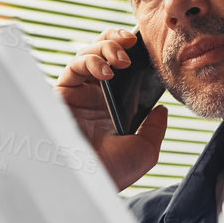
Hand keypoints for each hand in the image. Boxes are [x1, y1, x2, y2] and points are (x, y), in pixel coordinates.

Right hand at [56, 27, 169, 190]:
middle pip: (103, 53)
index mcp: (114, 107)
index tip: (144, 46)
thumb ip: (156, 128)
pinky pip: (74, 66)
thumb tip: (162, 109)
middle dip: (117, 41)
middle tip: (132, 43)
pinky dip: (90, 61)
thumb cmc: (112, 171)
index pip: (122, 69)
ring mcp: (78, 94)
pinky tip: (106, 71)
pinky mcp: (62, 94)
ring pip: (88, 53)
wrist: (86, 181)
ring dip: (106, 47)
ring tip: (121, 59)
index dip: (131, 52)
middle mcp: (94, 97)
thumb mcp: (146, 150)